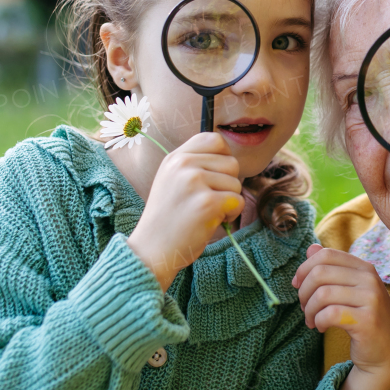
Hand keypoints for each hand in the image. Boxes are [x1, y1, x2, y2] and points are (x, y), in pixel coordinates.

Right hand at [127, 132, 242, 288]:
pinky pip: (237, 201)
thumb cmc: (168, 218)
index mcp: (175, 157)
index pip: (215, 139)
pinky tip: (210, 222)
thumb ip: (194, 164)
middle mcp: (183, 164)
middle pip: (232, 163)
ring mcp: (194, 182)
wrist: (151, 250)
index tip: (215, 177)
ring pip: (236, 184)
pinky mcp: (206, 203)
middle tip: (207, 202)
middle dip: (227, 185)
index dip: (224, 158)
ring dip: (228, 202)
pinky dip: (230, 215)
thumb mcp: (172, 180)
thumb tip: (230, 157)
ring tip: (205, 213)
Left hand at [292, 244, 389, 389]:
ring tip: (311, 320)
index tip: (297, 285)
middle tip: (304, 308)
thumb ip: (332, 268)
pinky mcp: (367, 320)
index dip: (305, 268)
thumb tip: (311, 248)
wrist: (388, 352)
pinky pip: (330, 314)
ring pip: (322, 294)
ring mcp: (371, 299)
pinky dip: (318, 321)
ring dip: (309, 310)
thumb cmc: (365, 319)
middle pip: (320, 273)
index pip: (326, 255)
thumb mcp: (350, 290)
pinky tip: (321, 327)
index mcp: (364, 268)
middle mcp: (370, 279)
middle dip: (304, 292)